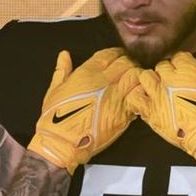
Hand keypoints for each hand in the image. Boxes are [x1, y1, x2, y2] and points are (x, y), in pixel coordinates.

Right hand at [27, 48, 140, 172]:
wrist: (62, 142)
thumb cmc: (54, 117)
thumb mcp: (54, 89)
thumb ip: (62, 70)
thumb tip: (64, 54)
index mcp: (86, 73)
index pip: (109, 54)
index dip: (117, 54)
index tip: (119, 58)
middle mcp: (103, 81)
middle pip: (126, 62)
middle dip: (130, 63)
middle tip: (130, 69)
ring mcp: (115, 96)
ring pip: (136, 75)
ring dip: (138, 76)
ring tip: (135, 81)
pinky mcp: (124, 112)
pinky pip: (139, 95)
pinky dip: (141, 93)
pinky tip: (138, 95)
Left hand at [126, 43, 195, 159]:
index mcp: (188, 70)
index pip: (179, 57)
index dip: (184, 62)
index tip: (188, 70)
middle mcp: (169, 79)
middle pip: (161, 65)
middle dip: (168, 71)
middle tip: (175, 80)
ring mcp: (157, 95)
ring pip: (145, 77)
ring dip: (151, 80)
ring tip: (158, 87)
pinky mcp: (150, 112)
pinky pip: (135, 98)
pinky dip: (138, 97)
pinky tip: (145, 99)